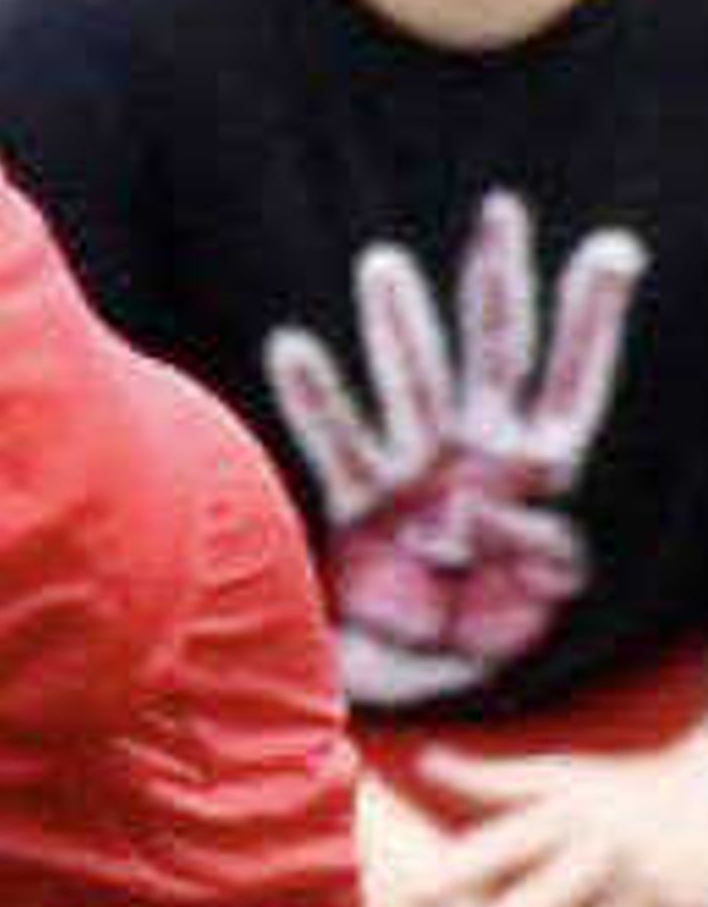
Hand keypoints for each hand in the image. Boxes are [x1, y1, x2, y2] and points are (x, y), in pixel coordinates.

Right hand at [261, 189, 644, 703]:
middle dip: (498, 283)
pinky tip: (294, 348)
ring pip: (412, 383)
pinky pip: (337, 442)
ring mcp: (418, 474)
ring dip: (400, 327)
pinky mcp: (359, 503)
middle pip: (494, 355)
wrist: (409, 694)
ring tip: (386, 266)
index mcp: (542, 481)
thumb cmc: (485, 651)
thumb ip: (538, 556)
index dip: (594, 320)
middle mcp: (482, 462)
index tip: (614, 250)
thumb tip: (497, 502)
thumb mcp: (537, 608)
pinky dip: (316, 398)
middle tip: (500, 212)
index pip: (575, 382)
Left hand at [411, 736, 707, 906]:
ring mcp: (645, 890)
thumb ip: (492, 781)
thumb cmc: (627, 788)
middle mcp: (605, 850)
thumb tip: (424, 761)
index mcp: (569, 810)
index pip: (507, 841)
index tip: (415, 896)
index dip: (463, 867)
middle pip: (550, 899)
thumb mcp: (564, 776)